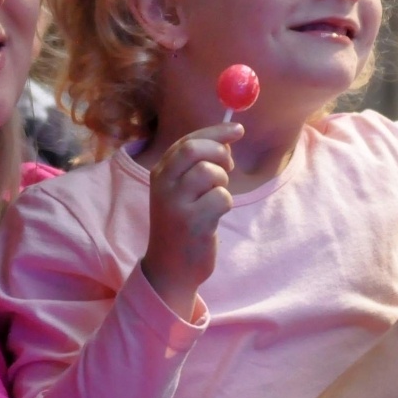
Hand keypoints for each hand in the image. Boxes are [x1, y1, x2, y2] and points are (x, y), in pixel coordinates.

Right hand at [142, 122, 242, 319]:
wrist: (170, 268)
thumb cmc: (181, 225)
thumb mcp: (180, 191)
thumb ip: (196, 165)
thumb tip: (226, 139)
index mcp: (160, 173)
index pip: (187, 141)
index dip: (215, 131)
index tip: (238, 129)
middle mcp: (163, 185)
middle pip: (195, 149)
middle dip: (220, 152)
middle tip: (230, 166)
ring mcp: (176, 205)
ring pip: (211, 173)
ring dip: (223, 183)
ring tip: (216, 198)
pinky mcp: (192, 223)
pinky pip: (221, 198)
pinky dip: (225, 204)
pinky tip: (214, 217)